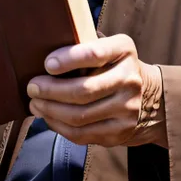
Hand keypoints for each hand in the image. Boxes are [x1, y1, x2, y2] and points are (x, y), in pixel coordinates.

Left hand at [26, 34, 166, 148]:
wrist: (147, 95)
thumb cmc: (113, 64)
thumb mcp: (108, 47)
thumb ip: (85, 46)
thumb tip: (47, 50)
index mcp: (124, 50)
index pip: (95, 53)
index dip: (68, 59)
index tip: (47, 64)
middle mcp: (130, 79)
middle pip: (84, 90)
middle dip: (51, 90)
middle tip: (32, 86)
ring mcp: (127, 109)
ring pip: (80, 116)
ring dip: (51, 110)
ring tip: (35, 103)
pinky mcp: (120, 131)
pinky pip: (83, 134)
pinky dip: (59, 126)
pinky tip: (48, 117)